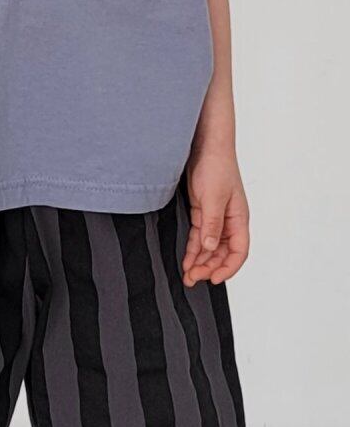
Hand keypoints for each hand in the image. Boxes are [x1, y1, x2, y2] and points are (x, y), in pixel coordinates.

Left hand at [182, 148, 249, 287]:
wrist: (204, 147)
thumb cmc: (216, 166)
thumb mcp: (214, 198)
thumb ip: (212, 224)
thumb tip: (210, 248)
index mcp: (239, 218)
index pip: (239, 251)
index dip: (228, 267)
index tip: (214, 279)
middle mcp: (229, 221)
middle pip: (223, 253)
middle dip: (210, 268)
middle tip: (194, 278)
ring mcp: (215, 218)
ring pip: (210, 248)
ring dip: (200, 262)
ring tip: (188, 275)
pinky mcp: (201, 213)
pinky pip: (199, 238)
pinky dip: (193, 250)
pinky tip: (186, 261)